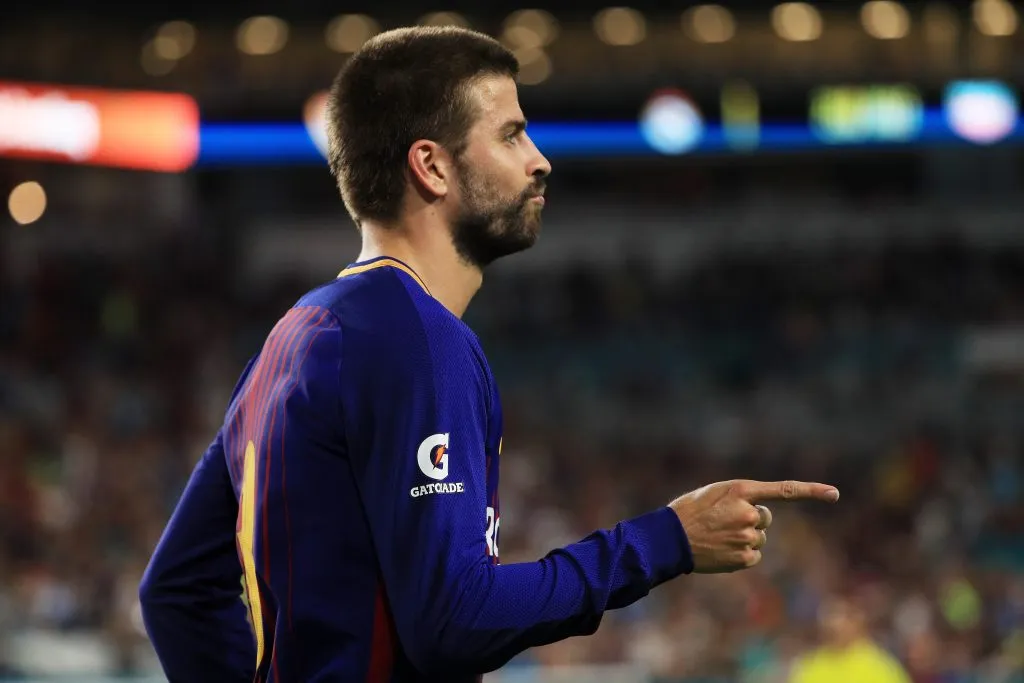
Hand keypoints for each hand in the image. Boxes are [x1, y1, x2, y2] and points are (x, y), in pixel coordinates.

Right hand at [668, 479, 838, 573]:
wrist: (670, 538)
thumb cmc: (689, 511)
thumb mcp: (714, 493)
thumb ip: (741, 499)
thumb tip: (760, 516)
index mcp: (741, 490)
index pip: (784, 490)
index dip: (812, 491)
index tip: (835, 494)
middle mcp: (748, 512)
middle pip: (765, 518)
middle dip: (752, 520)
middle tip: (724, 522)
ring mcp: (747, 536)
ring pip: (758, 538)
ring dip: (744, 538)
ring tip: (718, 537)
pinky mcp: (745, 557)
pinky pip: (753, 556)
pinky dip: (741, 554)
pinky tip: (721, 550)